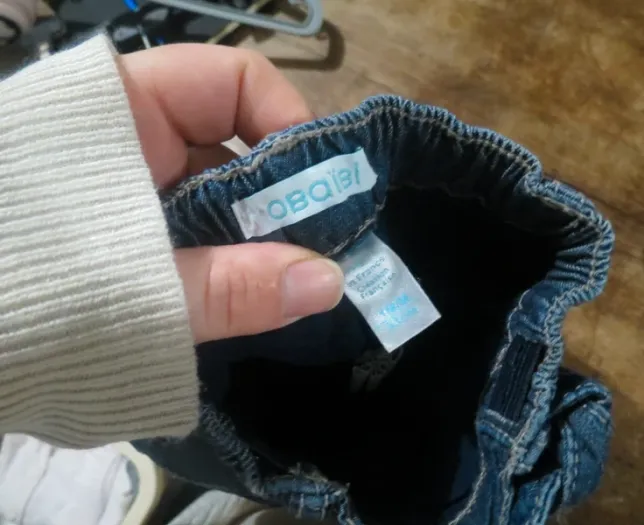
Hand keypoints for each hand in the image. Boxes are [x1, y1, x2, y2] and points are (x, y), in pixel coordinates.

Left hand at [117, 45, 343, 343]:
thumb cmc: (20, 297)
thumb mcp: (135, 290)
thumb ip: (232, 288)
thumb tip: (328, 282)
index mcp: (125, 111)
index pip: (234, 83)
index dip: (291, 128)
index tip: (327, 194)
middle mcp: (134, 138)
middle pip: (238, 145)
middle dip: (286, 200)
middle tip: (321, 256)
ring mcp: (134, 186)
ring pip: (222, 196)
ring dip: (259, 240)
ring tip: (289, 286)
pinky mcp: (130, 231)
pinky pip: (199, 234)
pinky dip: (227, 263)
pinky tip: (246, 297)